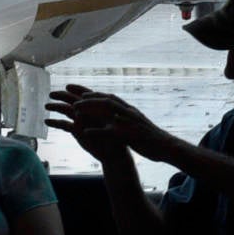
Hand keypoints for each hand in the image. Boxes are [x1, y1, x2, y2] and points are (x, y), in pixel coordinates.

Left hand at [46, 85, 167, 163]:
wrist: (166, 146)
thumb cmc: (150, 137)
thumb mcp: (135, 123)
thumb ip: (124, 117)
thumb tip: (114, 114)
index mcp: (127, 109)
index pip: (106, 97)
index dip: (90, 92)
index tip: (74, 88)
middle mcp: (126, 112)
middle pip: (103, 99)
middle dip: (85, 95)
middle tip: (67, 90)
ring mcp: (128, 122)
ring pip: (107, 111)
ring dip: (90, 108)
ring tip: (75, 108)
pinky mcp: (129, 135)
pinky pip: (111, 133)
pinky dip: (98, 132)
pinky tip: (85, 133)